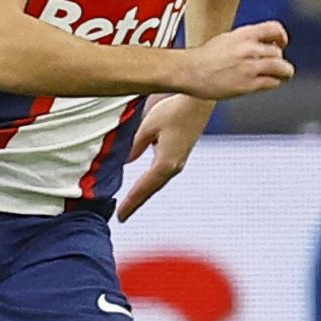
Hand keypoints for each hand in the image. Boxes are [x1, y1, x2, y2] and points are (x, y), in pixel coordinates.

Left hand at [115, 91, 211, 221]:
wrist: (199, 103)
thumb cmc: (174, 111)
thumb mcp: (148, 127)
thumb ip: (134, 146)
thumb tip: (125, 162)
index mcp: (166, 162)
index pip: (143, 187)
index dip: (131, 203)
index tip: (121, 217)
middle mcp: (174, 166)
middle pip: (150, 190)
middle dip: (135, 203)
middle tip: (121, 217)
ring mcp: (178, 162)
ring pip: (156, 183)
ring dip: (143, 194)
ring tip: (130, 205)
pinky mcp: (179, 156)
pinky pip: (161, 175)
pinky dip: (150, 183)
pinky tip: (143, 186)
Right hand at [174, 19, 292, 100]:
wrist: (187, 72)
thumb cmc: (202, 58)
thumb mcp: (225, 40)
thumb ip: (244, 41)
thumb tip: (261, 46)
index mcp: (243, 34)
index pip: (274, 29)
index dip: (281, 37)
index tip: (280, 44)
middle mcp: (249, 49)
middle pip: (278, 53)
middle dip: (277, 59)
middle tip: (272, 65)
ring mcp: (249, 67)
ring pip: (282, 68)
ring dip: (284, 72)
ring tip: (281, 76)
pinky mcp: (248, 84)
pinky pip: (272, 82)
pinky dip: (274, 82)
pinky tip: (267, 83)